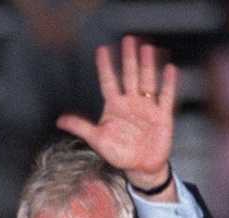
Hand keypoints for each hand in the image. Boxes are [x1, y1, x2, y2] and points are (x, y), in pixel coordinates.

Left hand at [56, 35, 177, 188]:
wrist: (140, 166)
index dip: (105, 66)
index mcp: (114, 107)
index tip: (102, 50)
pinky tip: (169, 69)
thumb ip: (80, 127)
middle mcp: (131, 103)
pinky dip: (168, 84)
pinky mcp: (162, 116)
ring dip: (147, 66)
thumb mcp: (96, 139)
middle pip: (129, 76)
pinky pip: (166, 97)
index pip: (108, 82)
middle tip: (128, 39)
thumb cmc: (119, 153)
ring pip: (147, 82)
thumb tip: (59, 120)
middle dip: (128, 58)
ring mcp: (147, 107)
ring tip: (146, 48)